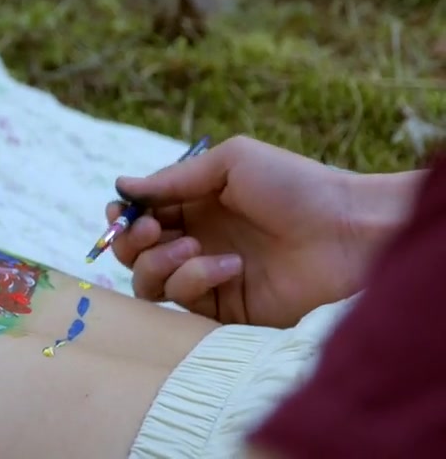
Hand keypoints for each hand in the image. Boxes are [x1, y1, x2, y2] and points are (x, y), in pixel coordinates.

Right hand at [107, 135, 412, 327]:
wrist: (349, 231)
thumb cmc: (296, 186)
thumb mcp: (232, 162)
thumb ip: (174, 178)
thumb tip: (122, 187)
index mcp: (195, 206)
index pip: (140, 217)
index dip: (123, 216)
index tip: (122, 211)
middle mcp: (196, 241)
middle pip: (133, 253)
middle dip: (130, 242)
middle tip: (151, 230)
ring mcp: (208, 276)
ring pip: (148, 282)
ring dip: (158, 263)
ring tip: (193, 246)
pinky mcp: (224, 308)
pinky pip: (183, 302)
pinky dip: (195, 279)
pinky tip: (231, 266)